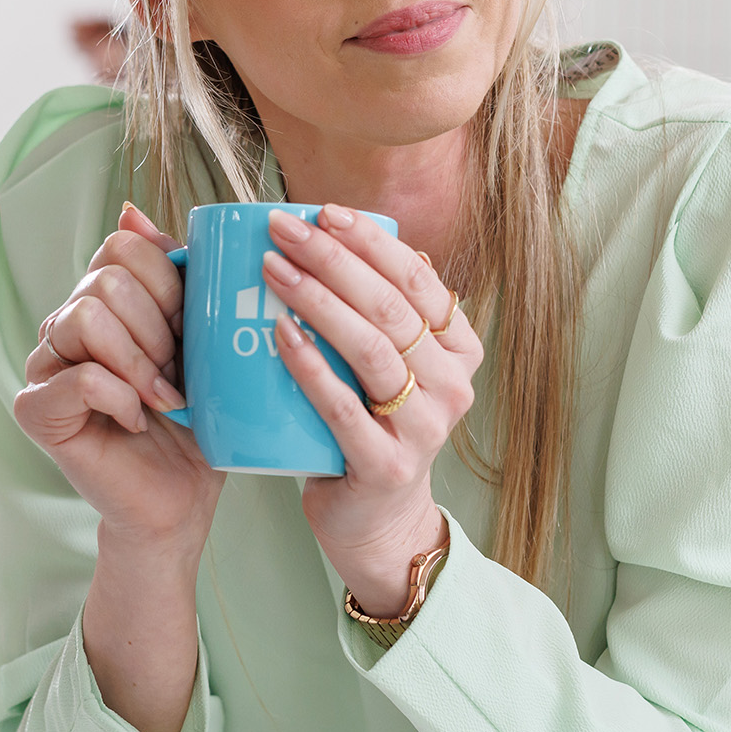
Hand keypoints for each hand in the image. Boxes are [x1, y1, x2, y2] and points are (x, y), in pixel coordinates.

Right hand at [13, 201, 221, 562]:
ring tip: (163, 398)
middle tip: (179, 375)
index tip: (193, 331)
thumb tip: (131, 212)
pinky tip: (138, 419)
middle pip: (106, 280)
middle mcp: (62, 324)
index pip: (122, 247)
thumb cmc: (197, 422)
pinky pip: (81, 377)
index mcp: (99, 300)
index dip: (169, 283)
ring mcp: (43, 365)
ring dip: (142, 362)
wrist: (181, 500)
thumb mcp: (201, 338)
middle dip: (159, 328)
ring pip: (88, 318)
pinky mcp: (34, 409)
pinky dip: (123, 398)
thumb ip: (173, 277)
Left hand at [263, 205, 480, 615]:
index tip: (322, 211)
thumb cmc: (369, 426)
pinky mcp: (387, 464)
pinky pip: (344, 407)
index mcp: (458, 349)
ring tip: (272, 270)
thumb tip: (345, 236)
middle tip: (282, 229)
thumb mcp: (389, 366)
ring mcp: (424, 427)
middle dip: (334, 258)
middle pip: (390, 307)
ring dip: (318, 301)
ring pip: (371, 349)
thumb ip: (381, 313)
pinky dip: (311, 368)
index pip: (418, 279)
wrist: (375, 520)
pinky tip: (281, 335)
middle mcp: (452, 384)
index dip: (370, 241)